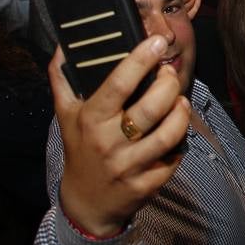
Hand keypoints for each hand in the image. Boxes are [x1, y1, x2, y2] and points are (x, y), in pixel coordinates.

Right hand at [52, 39, 188, 238]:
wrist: (85, 203)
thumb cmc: (80, 149)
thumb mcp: (66, 115)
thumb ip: (63, 79)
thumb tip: (63, 46)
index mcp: (91, 119)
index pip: (118, 83)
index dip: (141, 59)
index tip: (157, 41)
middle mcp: (108, 142)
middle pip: (151, 107)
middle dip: (169, 84)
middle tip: (170, 74)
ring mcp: (128, 166)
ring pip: (168, 133)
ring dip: (182, 112)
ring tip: (180, 101)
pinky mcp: (145, 185)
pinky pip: (173, 159)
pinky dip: (180, 144)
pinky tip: (175, 134)